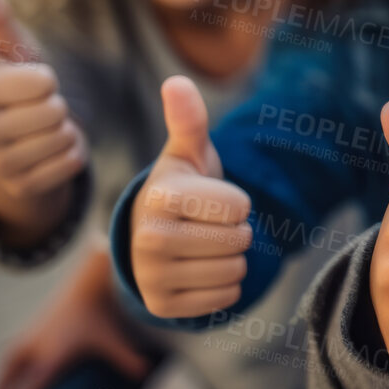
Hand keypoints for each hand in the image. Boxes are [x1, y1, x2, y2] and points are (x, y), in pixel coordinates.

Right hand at [0, 0, 86, 243]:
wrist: (13, 149)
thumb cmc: (14, 91)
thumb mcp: (8, 54)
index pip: (42, 81)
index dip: (48, 81)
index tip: (31, 86)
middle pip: (55, 112)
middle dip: (59, 108)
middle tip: (40, 112)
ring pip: (64, 138)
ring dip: (67, 132)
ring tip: (44, 131)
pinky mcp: (21, 189)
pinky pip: (72, 163)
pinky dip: (73, 155)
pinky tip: (51, 152)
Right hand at [0, 246, 149, 388]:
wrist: (85, 287)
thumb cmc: (99, 316)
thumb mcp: (112, 339)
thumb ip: (127, 359)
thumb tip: (146, 374)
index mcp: (56, 353)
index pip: (39, 382)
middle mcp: (39, 347)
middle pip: (16, 375)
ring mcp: (32, 336)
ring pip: (10, 363)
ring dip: (1, 380)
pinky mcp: (31, 329)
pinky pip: (14, 351)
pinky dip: (9, 365)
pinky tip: (6, 375)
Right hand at [130, 76, 250, 317]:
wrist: (152, 235)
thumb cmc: (182, 189)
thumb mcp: (188, 154)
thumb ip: (189, 120)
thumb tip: (177, 82)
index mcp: (161, 197)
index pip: (240, 207)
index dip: (236, 202)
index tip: (210, 199)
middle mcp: (148, 239)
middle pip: (240, 240)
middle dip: (235, 230)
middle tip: (208, 224)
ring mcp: (152, 277)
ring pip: (235, 271)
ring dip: (231, 258)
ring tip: (203, 244)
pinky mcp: (162, 306)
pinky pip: (225, 298)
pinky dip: (223, 285)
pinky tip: (199, 269)